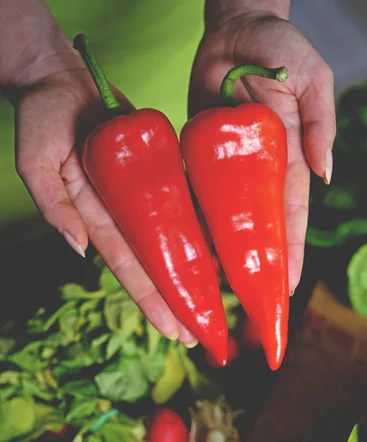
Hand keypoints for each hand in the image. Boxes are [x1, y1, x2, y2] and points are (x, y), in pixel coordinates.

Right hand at [12, 57, 197, 345]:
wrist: (61, 77)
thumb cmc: (43, 114)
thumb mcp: (37, 161)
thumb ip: (54, 206)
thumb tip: (80, 250)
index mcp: (95, 218)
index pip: (131, 269)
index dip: (153, 302)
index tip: (175, 331)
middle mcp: (123, 214)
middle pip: (157, 265)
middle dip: (178, 301)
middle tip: (203, 332)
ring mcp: (142, 195)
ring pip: (175, 240)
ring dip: (195, 270)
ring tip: (220, 301)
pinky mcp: (158, 171)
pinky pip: (184, 202)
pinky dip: (201, 225)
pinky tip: (221, 248)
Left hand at [189, 11, 335, 292]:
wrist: (231, 29)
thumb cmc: (276, 44)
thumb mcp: (309, 75)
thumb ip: (320, 122)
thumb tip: (325, 175)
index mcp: (290, 156)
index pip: (291, 214)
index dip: (289, 252)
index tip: (286, 288)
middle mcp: (259, 170)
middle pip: (260, 229)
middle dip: (261, 268)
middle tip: (257, 307)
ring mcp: (230, 168)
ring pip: (228, 221)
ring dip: (226, 256)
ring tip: (220, 294)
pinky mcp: (202, 159)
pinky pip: (198, 196)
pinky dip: (196, 225)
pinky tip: (193, 253)